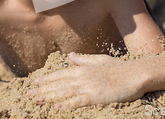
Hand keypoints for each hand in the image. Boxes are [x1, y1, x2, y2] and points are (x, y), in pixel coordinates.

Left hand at [27, 52, 145, 108]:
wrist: (136, 74)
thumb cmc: (120, 68)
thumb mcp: (100, 60)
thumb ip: (84, 60)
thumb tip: (71, 56)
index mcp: (83, 68)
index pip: (60, 74)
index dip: (46, 79)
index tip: (34, 83)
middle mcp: (83, 76)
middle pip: (58, 84)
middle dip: (42, 89)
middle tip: (28, 95)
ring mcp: (88, 86)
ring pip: (64, 92)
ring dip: (49, 97)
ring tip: (36, 101)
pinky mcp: (96, 96)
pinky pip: (78, 101)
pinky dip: (66, 105)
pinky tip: (56, 108)